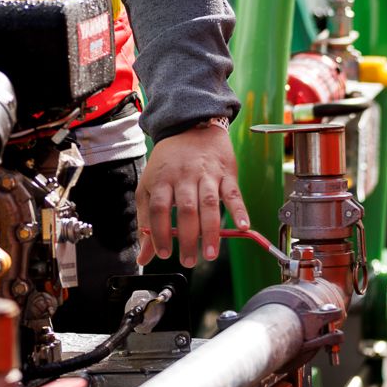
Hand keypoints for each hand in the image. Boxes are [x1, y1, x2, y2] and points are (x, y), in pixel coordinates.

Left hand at [135, 123, 248, 267]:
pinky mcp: (226, 173)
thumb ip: (147, 222)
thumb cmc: (168, 161)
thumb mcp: (150, 186)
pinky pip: (233, 193)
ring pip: (208, 204)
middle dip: (188, 239)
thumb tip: (143, 256)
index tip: (164, 253)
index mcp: (162, 179)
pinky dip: (239, 211)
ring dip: (211, 231)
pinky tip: (243, 227)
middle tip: (188, 261)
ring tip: (210, 254)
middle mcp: (184, 176)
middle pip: (185, 209)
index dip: (160, 232)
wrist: (191, 126)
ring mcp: (206, 174)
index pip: (159, 209)